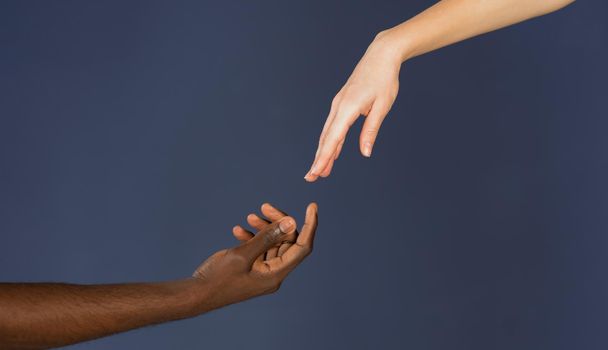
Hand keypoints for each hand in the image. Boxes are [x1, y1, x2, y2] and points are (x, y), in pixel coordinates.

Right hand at [192, 203, 317, 307]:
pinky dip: (251, 237)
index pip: (302, 247)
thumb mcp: (243, 255)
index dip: (309, 226)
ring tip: (250, 215)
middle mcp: (273, 273)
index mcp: (276, 274)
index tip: (312, 207)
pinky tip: (238, 229)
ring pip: (272, 243)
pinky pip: (259, 249)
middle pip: (286, 241)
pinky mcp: (251, 268)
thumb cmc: (218, 278)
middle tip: (264, 206)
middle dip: (277, 222)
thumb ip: (267, 237)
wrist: (196, 293)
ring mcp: (262, 271)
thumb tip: (291, 222)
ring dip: (263, 227)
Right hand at [305, 33, 400, 180]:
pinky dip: (332, 141)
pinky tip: (332, 153)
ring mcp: (339, 104)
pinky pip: (334, 126)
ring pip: (328, 133)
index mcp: (348, 107)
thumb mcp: (382, 106)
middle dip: (319, 159)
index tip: (316, 172)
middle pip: (326, 138)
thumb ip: (371, 130)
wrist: (381, 55)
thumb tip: (365, 153)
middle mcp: (339, 106)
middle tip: (311, 178)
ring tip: (321, 171)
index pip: (333, 138)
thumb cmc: (384, 79)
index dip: (324, 157)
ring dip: (324, 152)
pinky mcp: (342, 104)